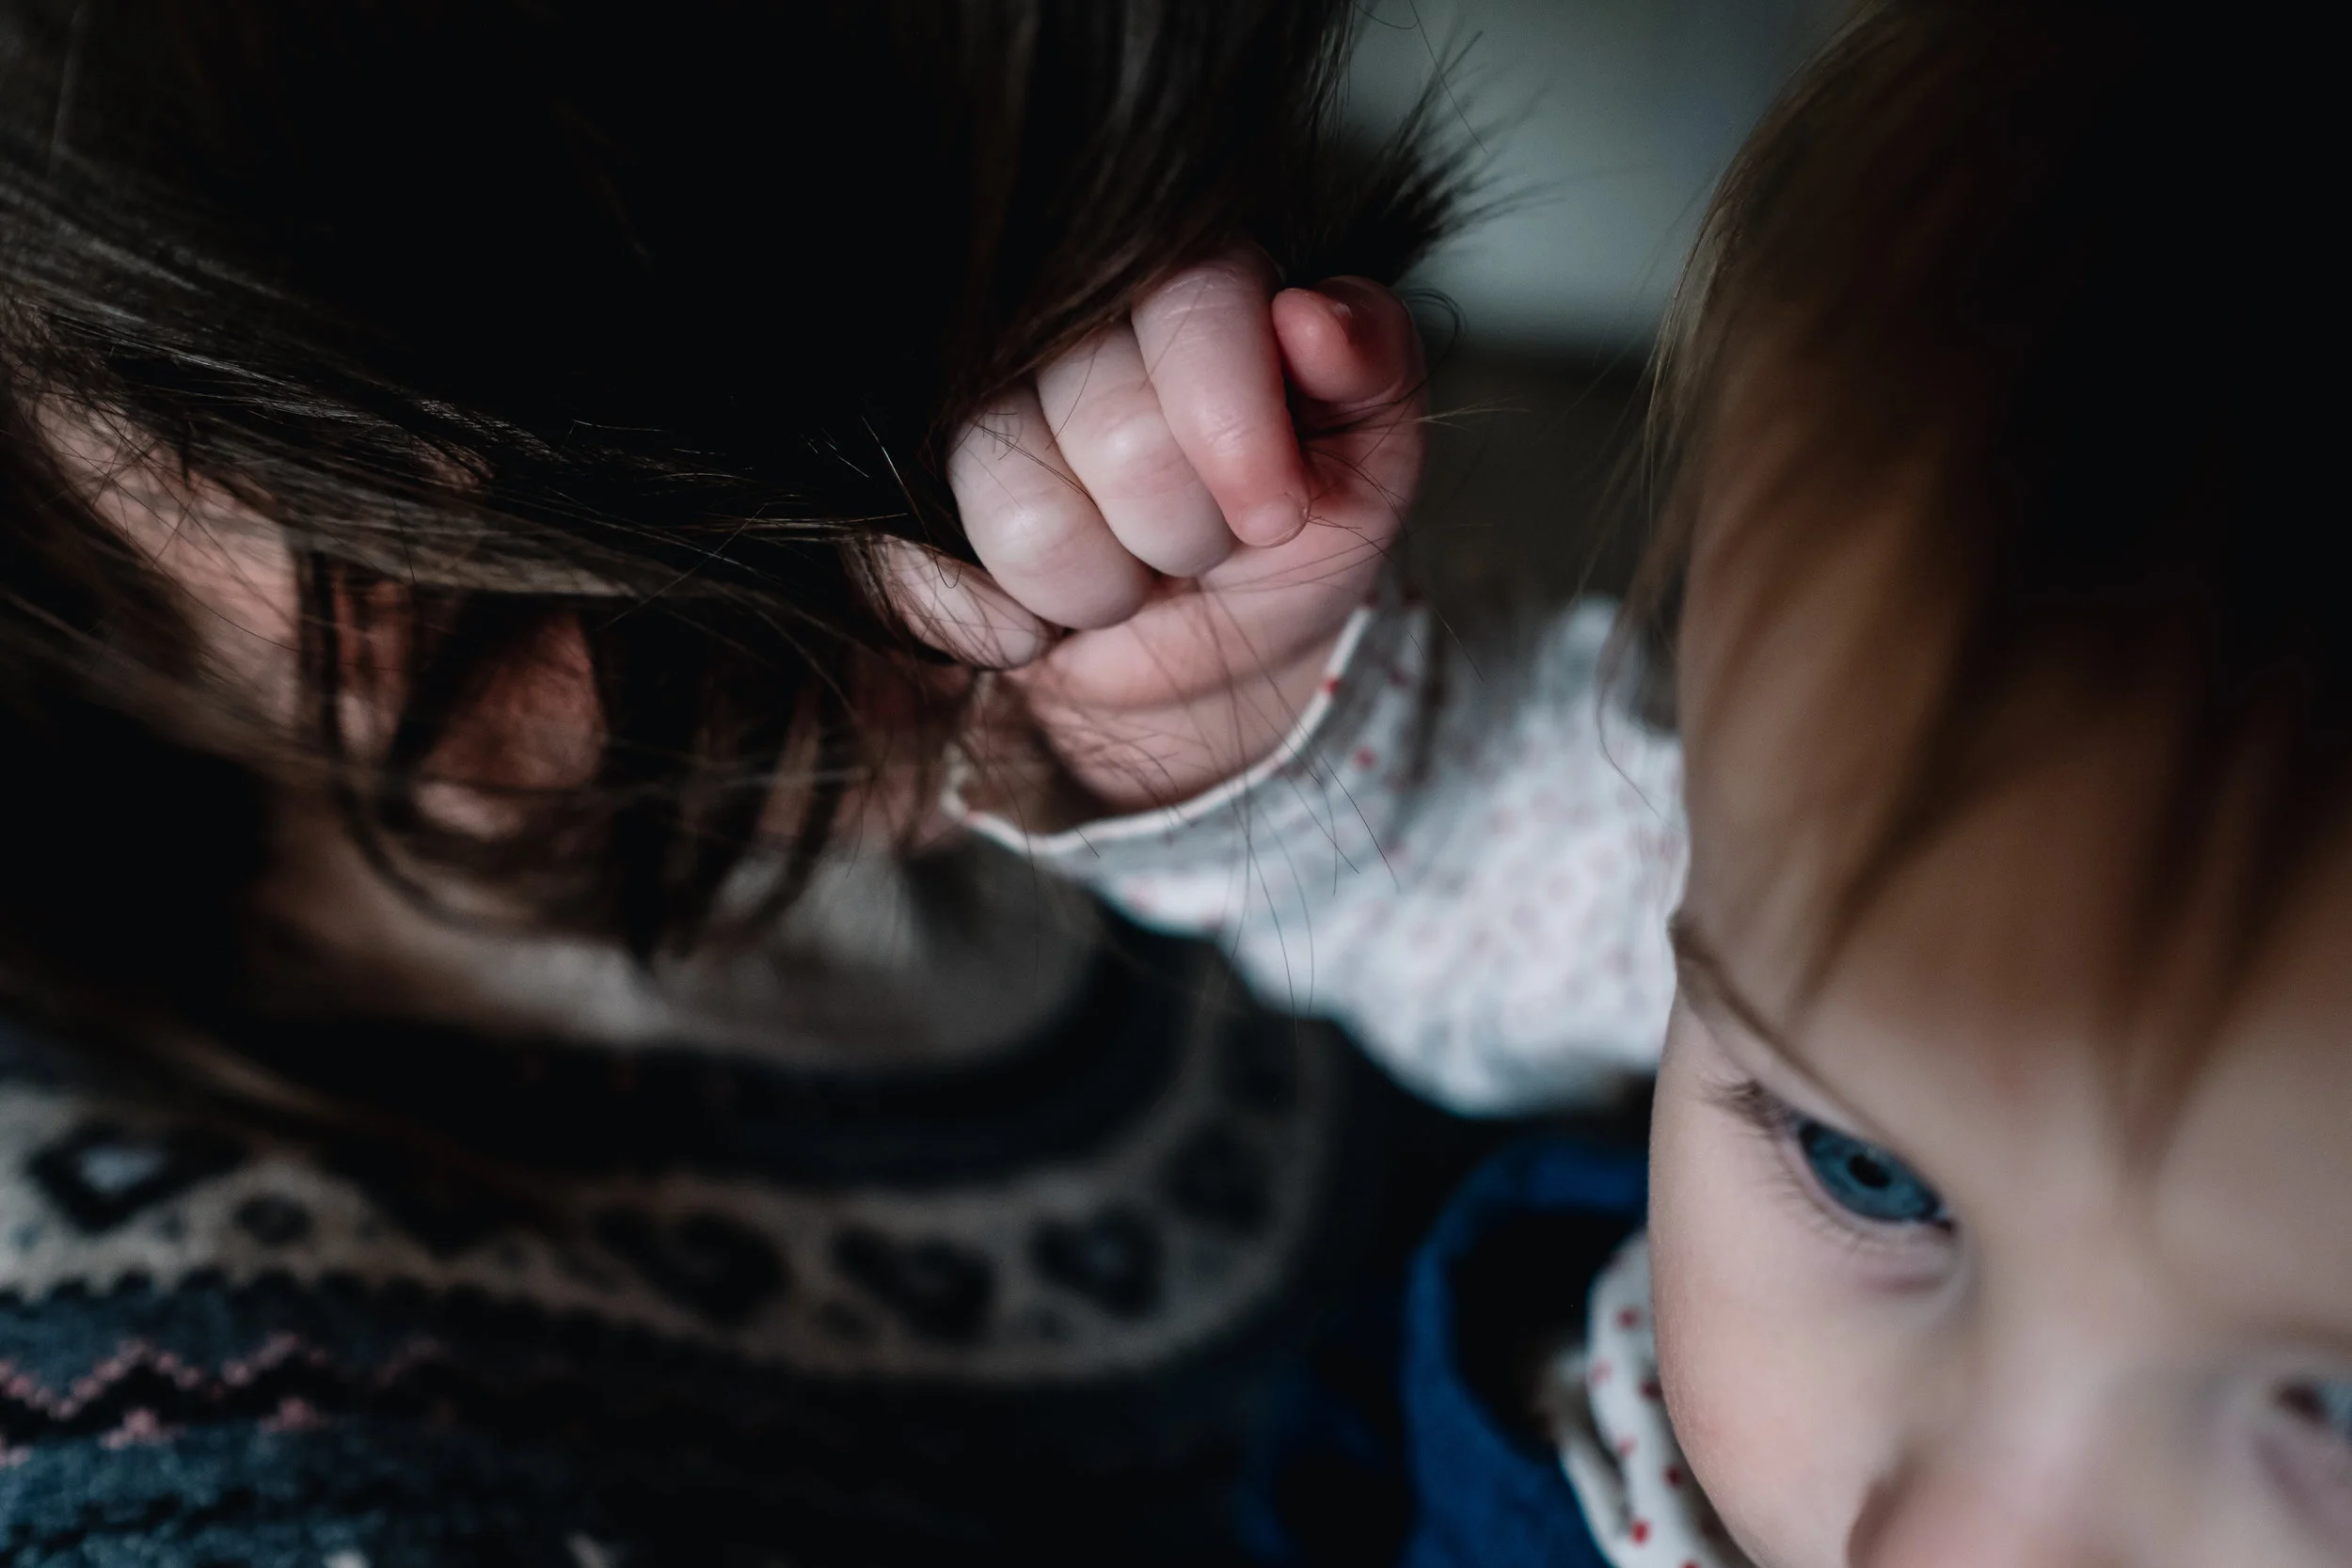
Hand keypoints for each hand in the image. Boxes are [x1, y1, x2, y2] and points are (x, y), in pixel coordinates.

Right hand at [887, 247, 1424, 814]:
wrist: (1208, 652)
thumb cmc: (1288, 536)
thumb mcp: (1368, 462)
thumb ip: (1373, 370)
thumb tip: (1312, 317)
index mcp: (1177, 271)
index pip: (1186, 298)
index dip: (1229, 418)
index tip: (1273, 515)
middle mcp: (1054, 315)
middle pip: (1108, 417)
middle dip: (1179, 525)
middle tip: (1199, 544)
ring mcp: (960, 402)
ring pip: (1016, 500)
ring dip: (1097, 583)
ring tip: (1129, 578)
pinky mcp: (895, 496)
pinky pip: (915, 568)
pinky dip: (1001, 624)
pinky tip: (1038, 624)